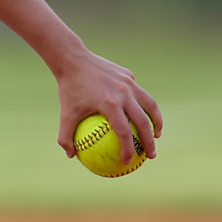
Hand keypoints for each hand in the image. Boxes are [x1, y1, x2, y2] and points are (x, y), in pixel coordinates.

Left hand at [49, 47, 161, 163]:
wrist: (72, 59)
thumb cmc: (68, 88)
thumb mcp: (65, 114)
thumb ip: (65, 136)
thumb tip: (70, 155)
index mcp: (110, 105)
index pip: (125, 133)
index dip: (128, 150)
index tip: (128, 162)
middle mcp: (124, 93)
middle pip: (144, 122)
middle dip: (149, 142)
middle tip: (150, 155)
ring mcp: (129, 82)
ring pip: (150, 104)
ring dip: (156, 121)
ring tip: (156, 134)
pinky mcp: (128, 74)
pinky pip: (138, 92)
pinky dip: (142, 104)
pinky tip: (140, 113)